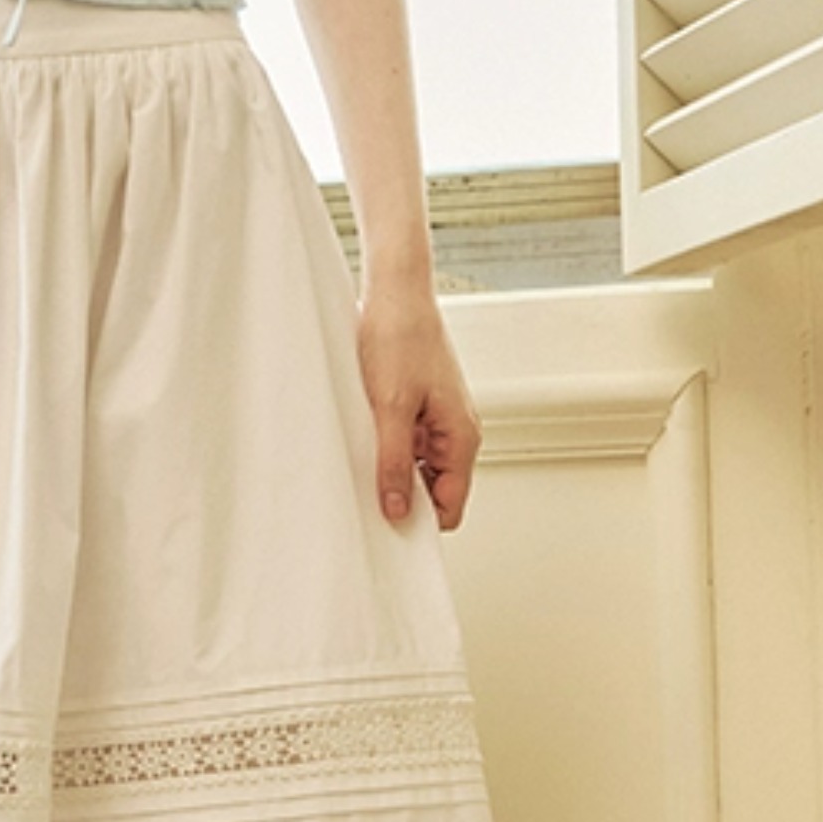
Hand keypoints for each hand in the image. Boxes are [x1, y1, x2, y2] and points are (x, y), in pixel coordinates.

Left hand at [355, 288, 481, 531]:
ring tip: (361, 458)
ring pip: (417, 468)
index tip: (386, 529)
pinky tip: (362, 438)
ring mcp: (436, 421)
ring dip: (391, 471)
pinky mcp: (417, 408)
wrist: (395, 292)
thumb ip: (395, 462)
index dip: (420, 523)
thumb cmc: (400, 338)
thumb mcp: (391, 408)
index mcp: (461, 437)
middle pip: (434, 491)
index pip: (450, 506)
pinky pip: (405, 444)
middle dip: (403, 498)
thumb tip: (398, 510)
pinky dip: (385, 448)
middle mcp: (454, 433)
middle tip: (365, 496)